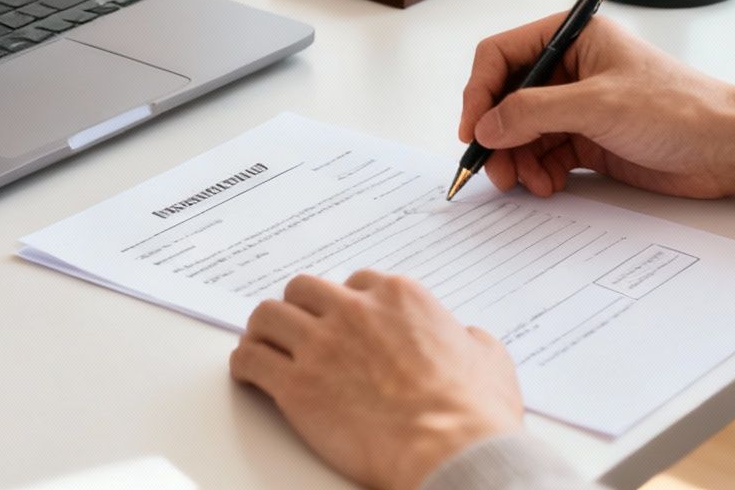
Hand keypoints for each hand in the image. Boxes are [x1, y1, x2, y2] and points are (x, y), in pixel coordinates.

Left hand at [231, 272, 524, 489]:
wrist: (450, 452)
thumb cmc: (472, 413)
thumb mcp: (489, 359)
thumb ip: (471, 339)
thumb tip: (469, 339)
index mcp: (398, 297)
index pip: (355, 283)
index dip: (345, 304)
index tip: (341, 319)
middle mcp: (354, 311)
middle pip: (304, 290)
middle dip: (300, 308)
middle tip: (297, 327)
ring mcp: (321, 346)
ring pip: (269, 316)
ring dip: (264, 330)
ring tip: (263, 343)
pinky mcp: (296, 386)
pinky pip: (251, 360)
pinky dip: (246, 364)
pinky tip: (249, 372)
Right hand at [460, 14, 734, 203]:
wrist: (728, 148)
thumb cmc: (681, 109)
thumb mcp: (598, 104)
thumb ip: (533, 112)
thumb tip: (486, 125)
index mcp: (573, 37)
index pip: (502, 55)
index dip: (479, 91)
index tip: (472, 129)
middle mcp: (571, 68)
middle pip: (507, 97)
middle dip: (496, 134)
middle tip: (493, 168)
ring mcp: (579, 105)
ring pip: (522, 131)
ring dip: (516, 159)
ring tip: (524, 183)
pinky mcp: (590, 139)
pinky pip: (545, 153)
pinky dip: (538, 171)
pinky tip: (547, 184)